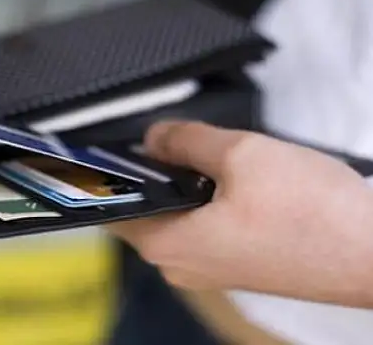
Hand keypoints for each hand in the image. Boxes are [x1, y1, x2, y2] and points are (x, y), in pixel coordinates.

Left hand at [109, 121, 372, 307]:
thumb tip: (153, 137)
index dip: (101, 177)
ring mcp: (212, 269)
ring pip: (176, 218)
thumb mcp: (239, 155)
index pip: (110, 210)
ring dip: (180, 184)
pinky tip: (225, 175)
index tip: (94, 150)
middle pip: (144, 212)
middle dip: (147, 173)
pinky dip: (204, 201)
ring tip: (197, 150)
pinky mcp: (239, 265)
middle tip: (159, 136)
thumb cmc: (311, 211)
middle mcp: (182, 266)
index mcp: (169, 245)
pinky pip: (204, 228)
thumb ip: (185, 141)